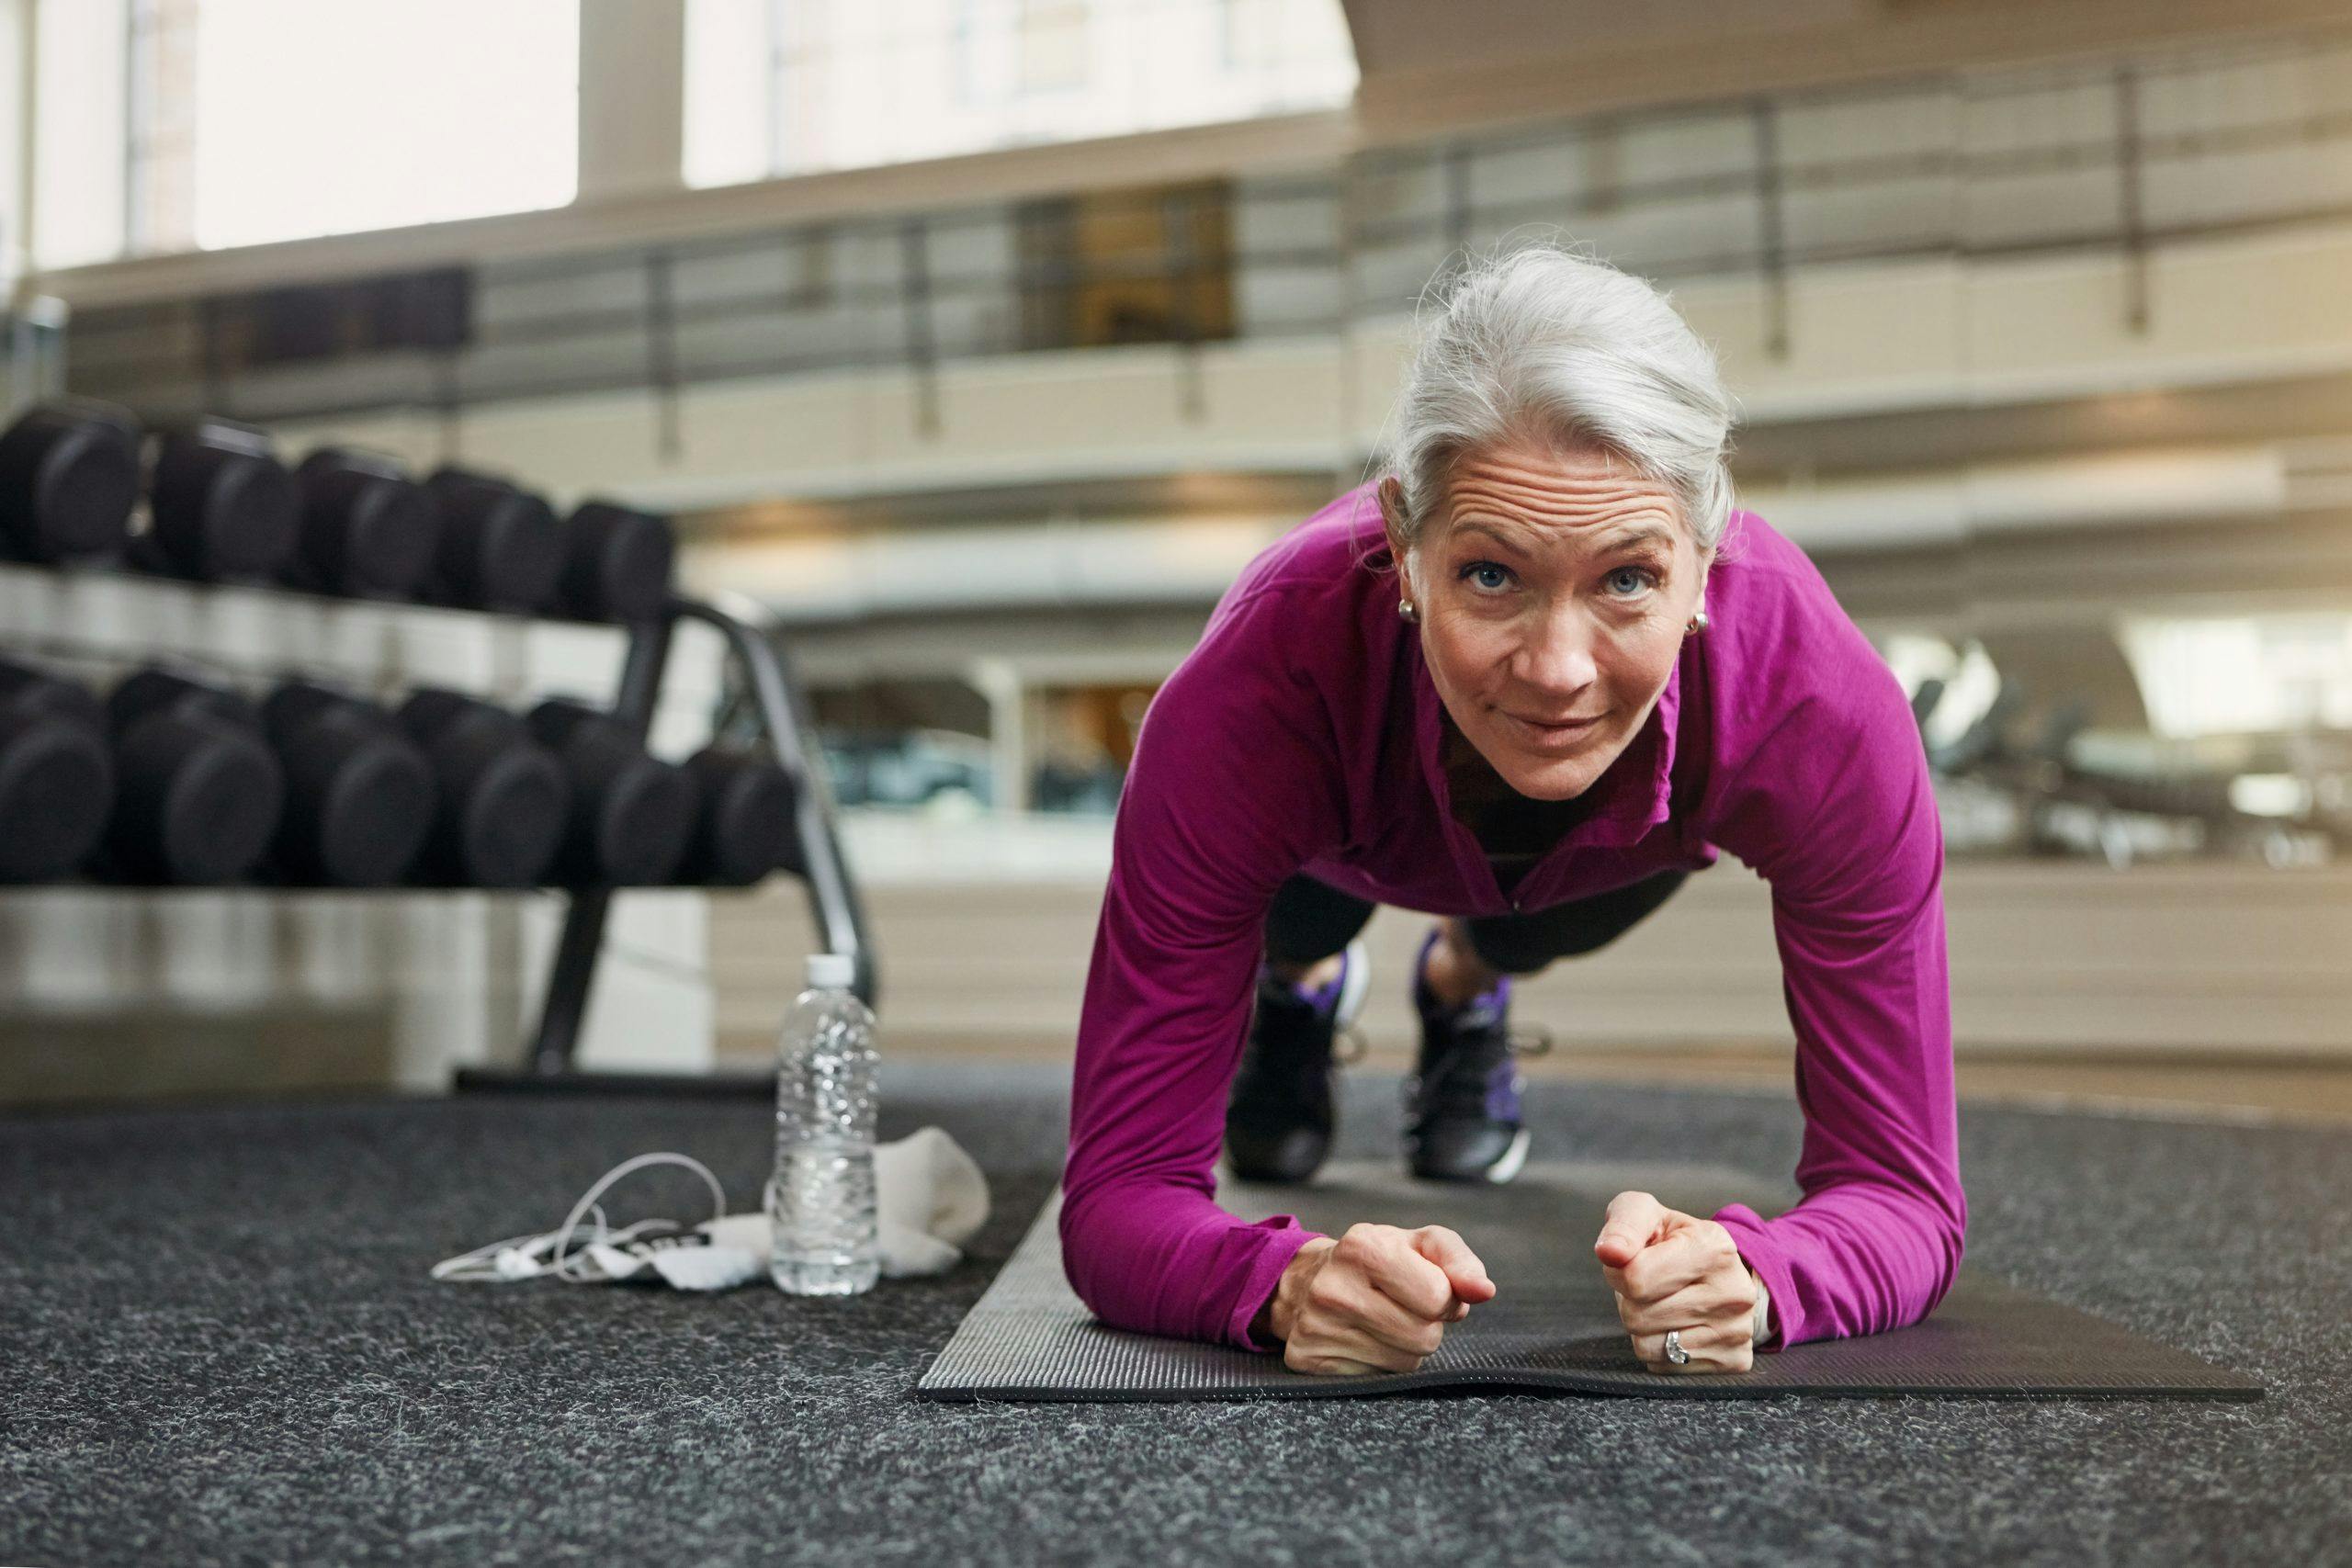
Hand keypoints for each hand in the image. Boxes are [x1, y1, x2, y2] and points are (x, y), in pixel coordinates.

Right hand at [1260, 1223, 1496, 1374]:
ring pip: (1406, 1363)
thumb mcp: (1418, 1245)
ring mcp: (1317, 1326)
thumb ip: (1458, 1261)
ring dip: (1407, 1346)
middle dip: (1426, 1324)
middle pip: (1424, 1336)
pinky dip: (1381, 1363)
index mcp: (1364, 1247)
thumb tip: (1484, 1291)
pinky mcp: (1309, 1359)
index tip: (1426, 1286)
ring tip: (1383, 1321)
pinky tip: (1363, 1339)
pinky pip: (1378, 1380)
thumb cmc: (1376, 1260)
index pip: (1437, 1296)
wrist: (1305, 1281)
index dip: (1444, 1296)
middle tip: (1403, 1307)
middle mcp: (1335, 1287)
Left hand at [1593, 1190, 1758, 1374]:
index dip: (1618, 1271)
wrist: (1720, 1269)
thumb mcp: (1645, 1213)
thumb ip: (1623, 1225)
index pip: (1636, 1278)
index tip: (1631, 1261)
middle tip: (1650, 1284)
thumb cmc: (1672, 1239)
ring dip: (1641, 1326)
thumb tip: (1609, 1252)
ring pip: (1647, 1346)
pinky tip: (1676, 1323)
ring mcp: (1737, 1331)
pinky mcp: (1734, 1360)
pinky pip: (1664, 1367)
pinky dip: (1659, 1348)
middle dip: (1629, 1300)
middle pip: (1637, 1316)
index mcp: (1714, 1248)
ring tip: (1662, 1302)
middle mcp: (1733, 1293)